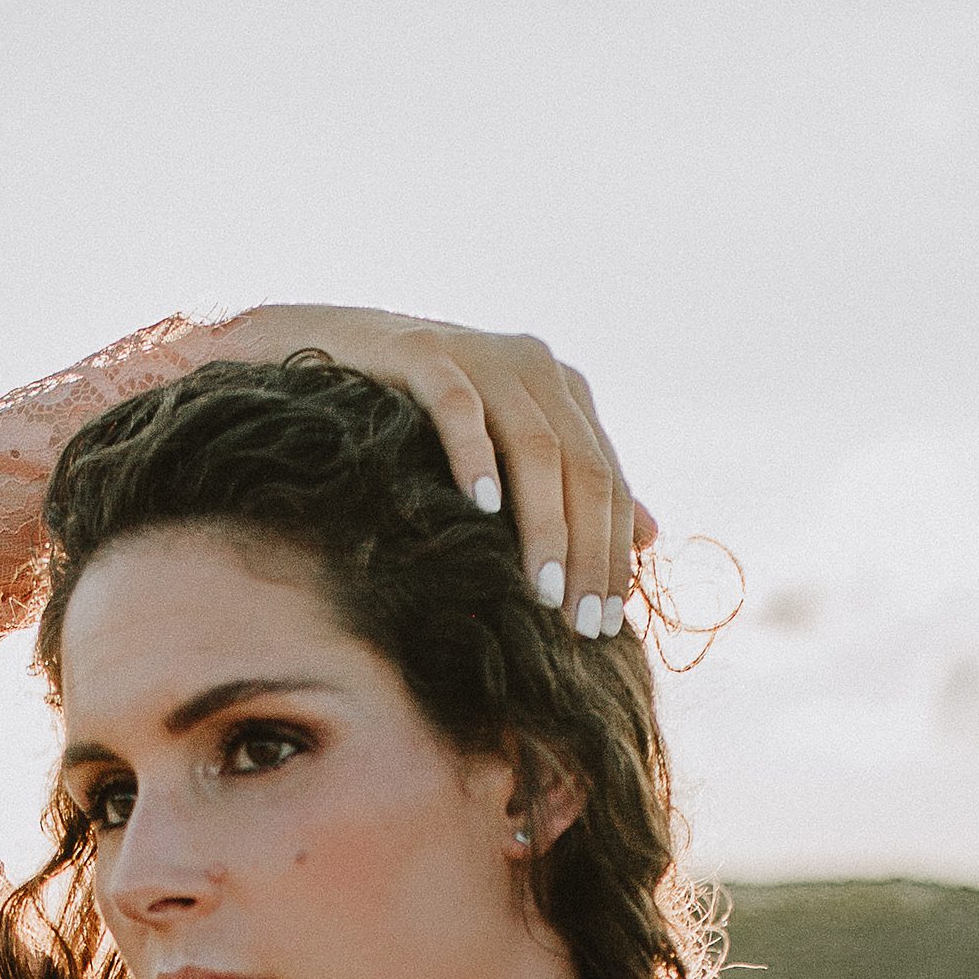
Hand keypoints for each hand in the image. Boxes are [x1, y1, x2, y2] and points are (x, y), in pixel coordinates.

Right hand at [209, 305, 654, 641]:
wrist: (326, 354)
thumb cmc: (417, 423)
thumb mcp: (508, 456)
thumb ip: (576, 490)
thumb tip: (653, 538)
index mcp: (564, 392)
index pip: (608, 482)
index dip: (614, 555)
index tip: (606, 627)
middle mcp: (534, 366)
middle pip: (583, 469)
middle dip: (588, 554)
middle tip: (579, 626)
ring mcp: (481, 352)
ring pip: (536, 447)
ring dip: (544, 527)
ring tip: (541, 592)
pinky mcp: (423, 351)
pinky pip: (460, 407)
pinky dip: (475, 457)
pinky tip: (483, 508)